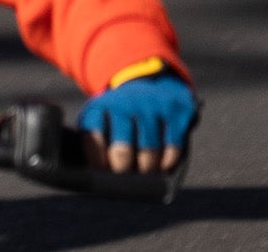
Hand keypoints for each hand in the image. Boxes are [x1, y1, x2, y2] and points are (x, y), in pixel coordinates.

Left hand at [78, 68, 193, 173]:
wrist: (153, 86)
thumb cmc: (121, 117)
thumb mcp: (101, 120)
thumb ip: (95, 143)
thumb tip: (96, 176)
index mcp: (99, 107)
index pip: (92, 137)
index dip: (97, 161)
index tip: (102, 175)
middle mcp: (124, 103)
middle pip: (122, 151)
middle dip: (123, 171)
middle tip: (125, 180)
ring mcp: (150, 106)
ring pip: (149, 151)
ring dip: (147, 169)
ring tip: (144, 174)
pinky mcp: (175, 111)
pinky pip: (173, 147)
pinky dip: (168, 162)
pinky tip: (163, 166)